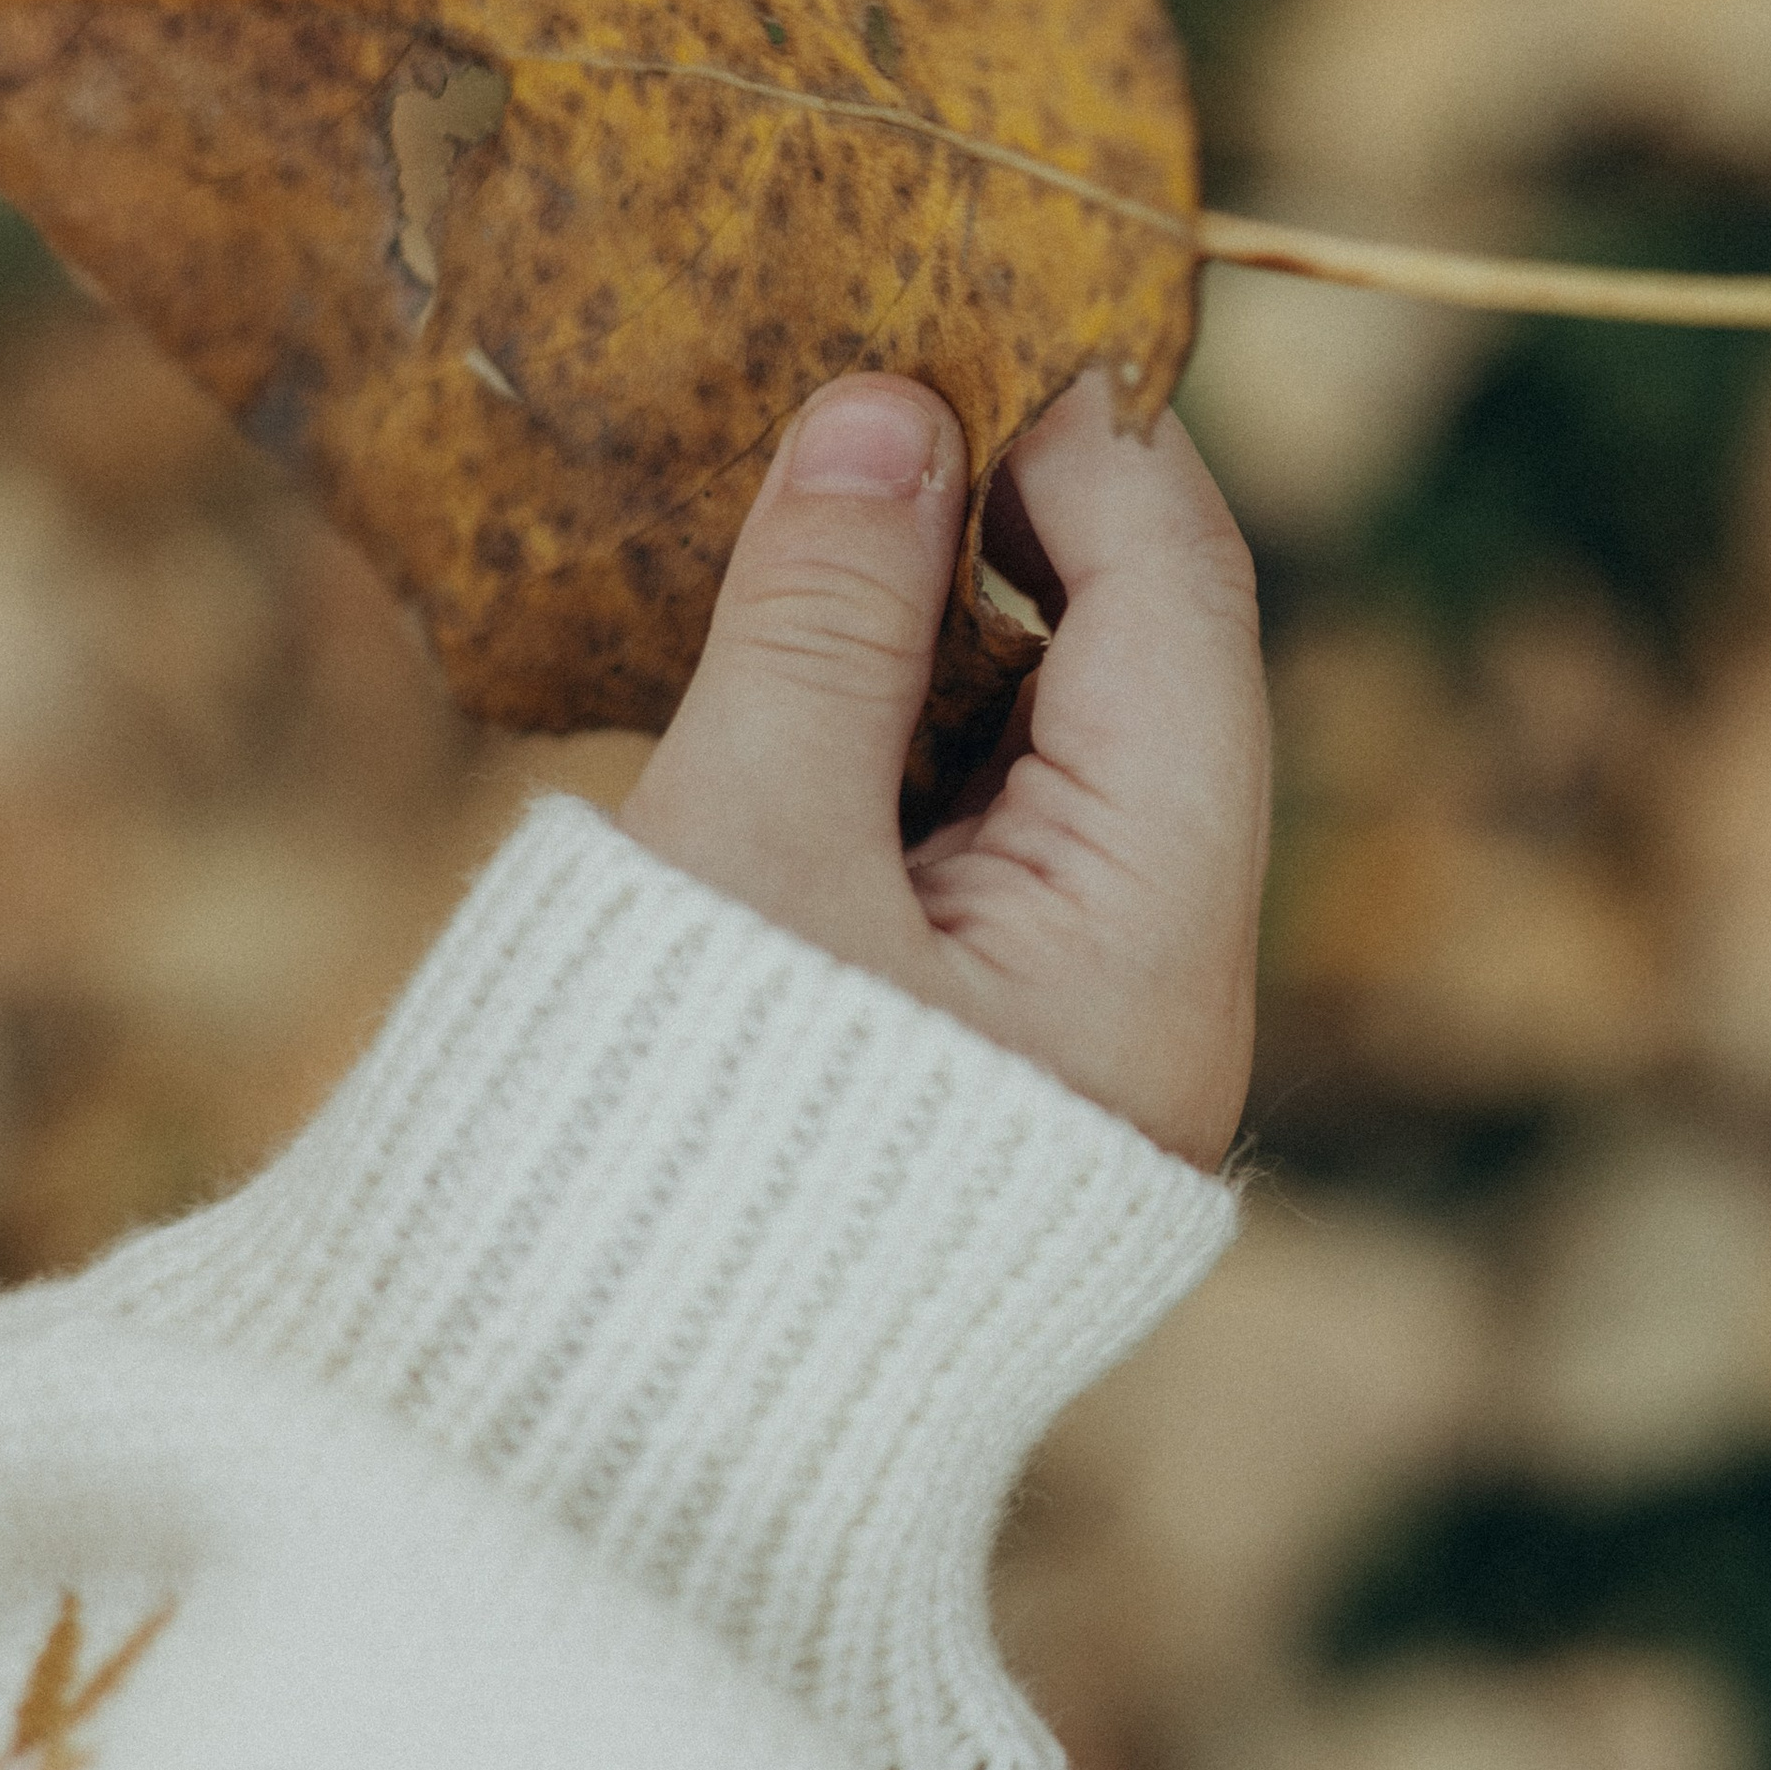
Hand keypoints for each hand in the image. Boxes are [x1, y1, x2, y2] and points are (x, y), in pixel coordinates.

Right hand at [616, 370, 1267, 1166]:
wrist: (586, 1452)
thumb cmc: (666, 1151)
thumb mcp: (744, 851)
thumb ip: (826, 623)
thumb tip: (892, 415)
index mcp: (1152, 944)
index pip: (1184, 616)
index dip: (1096, 448)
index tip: (977, 317)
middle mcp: (1152, 992)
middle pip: (1134, 683)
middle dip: (1014, 529)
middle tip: (871, 391)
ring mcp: (1062, 1034)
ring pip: (1045, 760)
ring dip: (939, 630)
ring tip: (813, 509)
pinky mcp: (966, 1059)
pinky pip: (968, 843)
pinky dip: (894, 738)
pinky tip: (793, 663)